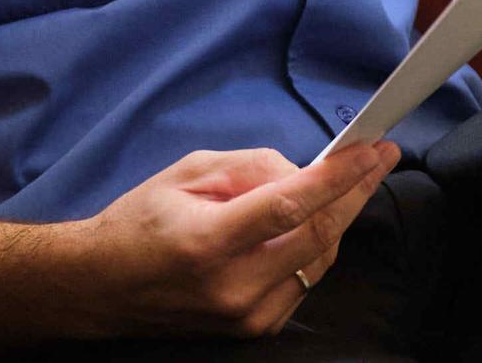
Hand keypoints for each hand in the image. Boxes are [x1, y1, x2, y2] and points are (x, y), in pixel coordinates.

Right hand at [76, 141, 398, 338]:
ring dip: (335, 219)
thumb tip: (299, 171)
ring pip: (319, 260)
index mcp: (209, 241)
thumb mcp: (186, 173)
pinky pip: (304, 282)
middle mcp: (234, 286)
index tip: (372, 150)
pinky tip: (306, 223)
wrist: (104, 288)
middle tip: (377, 157)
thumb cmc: (139, 222)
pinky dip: (313, 248)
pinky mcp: (256, 329)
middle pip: (318, 236)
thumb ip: (248, 168)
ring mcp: (248, 315)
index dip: (338, 177)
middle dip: (355, 192)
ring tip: (337, 185)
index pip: (290, 206)